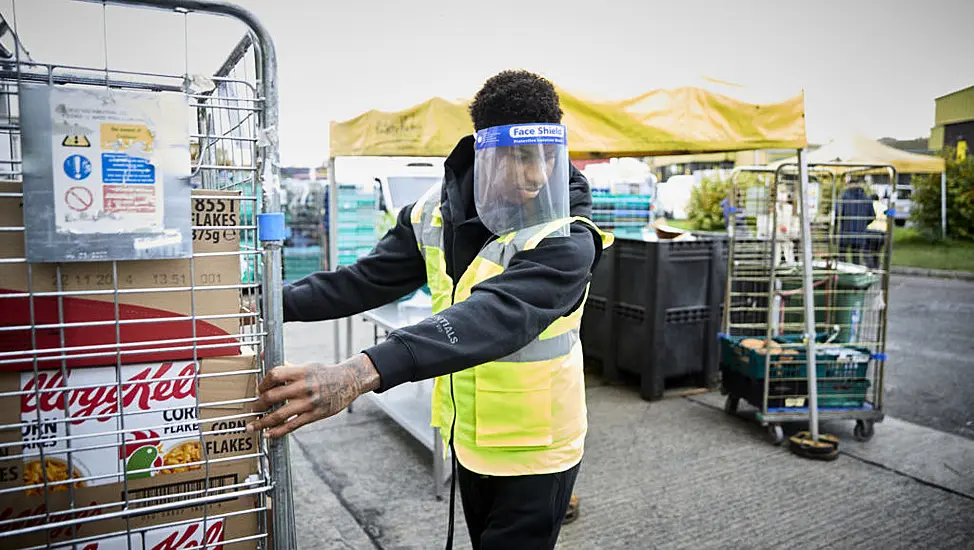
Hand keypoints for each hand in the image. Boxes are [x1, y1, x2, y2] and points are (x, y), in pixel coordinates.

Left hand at [246, 354, 379, 437]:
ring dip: (262, 422)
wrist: (348, 382)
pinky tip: (268, 434)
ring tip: (252, 426)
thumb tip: (264, 356)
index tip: (259, 389)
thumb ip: (286, 366)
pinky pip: (292, 426)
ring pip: (279, 415)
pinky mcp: (313, 415)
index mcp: (301, 371)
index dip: (263, 383)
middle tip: (252, 408)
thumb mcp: (307, 366)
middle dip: (258, 404)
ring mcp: (308, 403)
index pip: (275, 375)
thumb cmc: (325, 373)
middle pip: (273, 396)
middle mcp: (304, 387)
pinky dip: (277, 431)